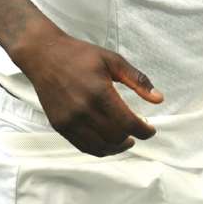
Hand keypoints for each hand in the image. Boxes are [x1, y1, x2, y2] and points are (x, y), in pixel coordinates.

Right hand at [13, 30, 163, 156]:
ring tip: (126, 140)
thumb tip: (159, 99)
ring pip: (101, 146)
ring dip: (117, 146)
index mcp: (99, 92)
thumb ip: (137, 80)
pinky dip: (100, 148)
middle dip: (132, 137)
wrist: (43, 55)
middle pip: (116, 137)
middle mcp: (84, 109)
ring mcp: (70, 120)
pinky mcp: (60, 125)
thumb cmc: (80, 55)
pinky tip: (108, 142)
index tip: (150, 130)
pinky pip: (83, 146)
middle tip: (137, 130)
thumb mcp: (112, 60)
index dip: (144, 131)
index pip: (128, 123)